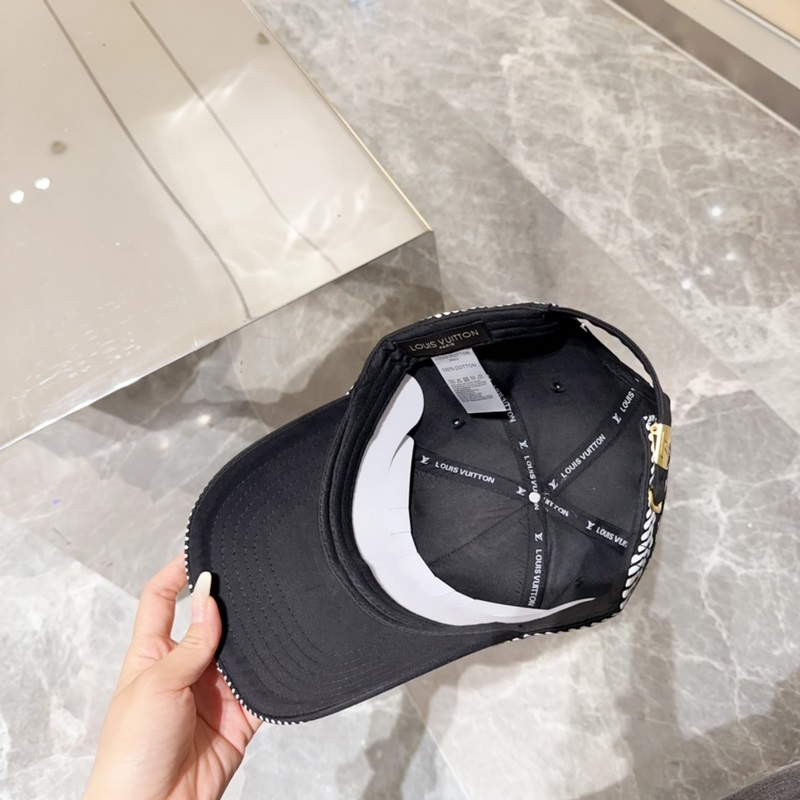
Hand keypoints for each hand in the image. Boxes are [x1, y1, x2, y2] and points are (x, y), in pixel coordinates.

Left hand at [83, 554, 260, 799]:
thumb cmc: (132, 753)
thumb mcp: (156, 686)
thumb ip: (190, 643)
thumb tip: (210, 596)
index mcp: (152, 654)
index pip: (162, 600)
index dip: (177, 571)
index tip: (199, 548)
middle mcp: (185, 667)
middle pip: (210, 619)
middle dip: (228, 600)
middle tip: (250, 577)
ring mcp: (213, 691)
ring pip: (241, 650)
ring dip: (254, 636)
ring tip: (272, 611)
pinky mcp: (239, 717)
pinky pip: (263, 687)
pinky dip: (274, 674)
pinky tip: (284, 656)